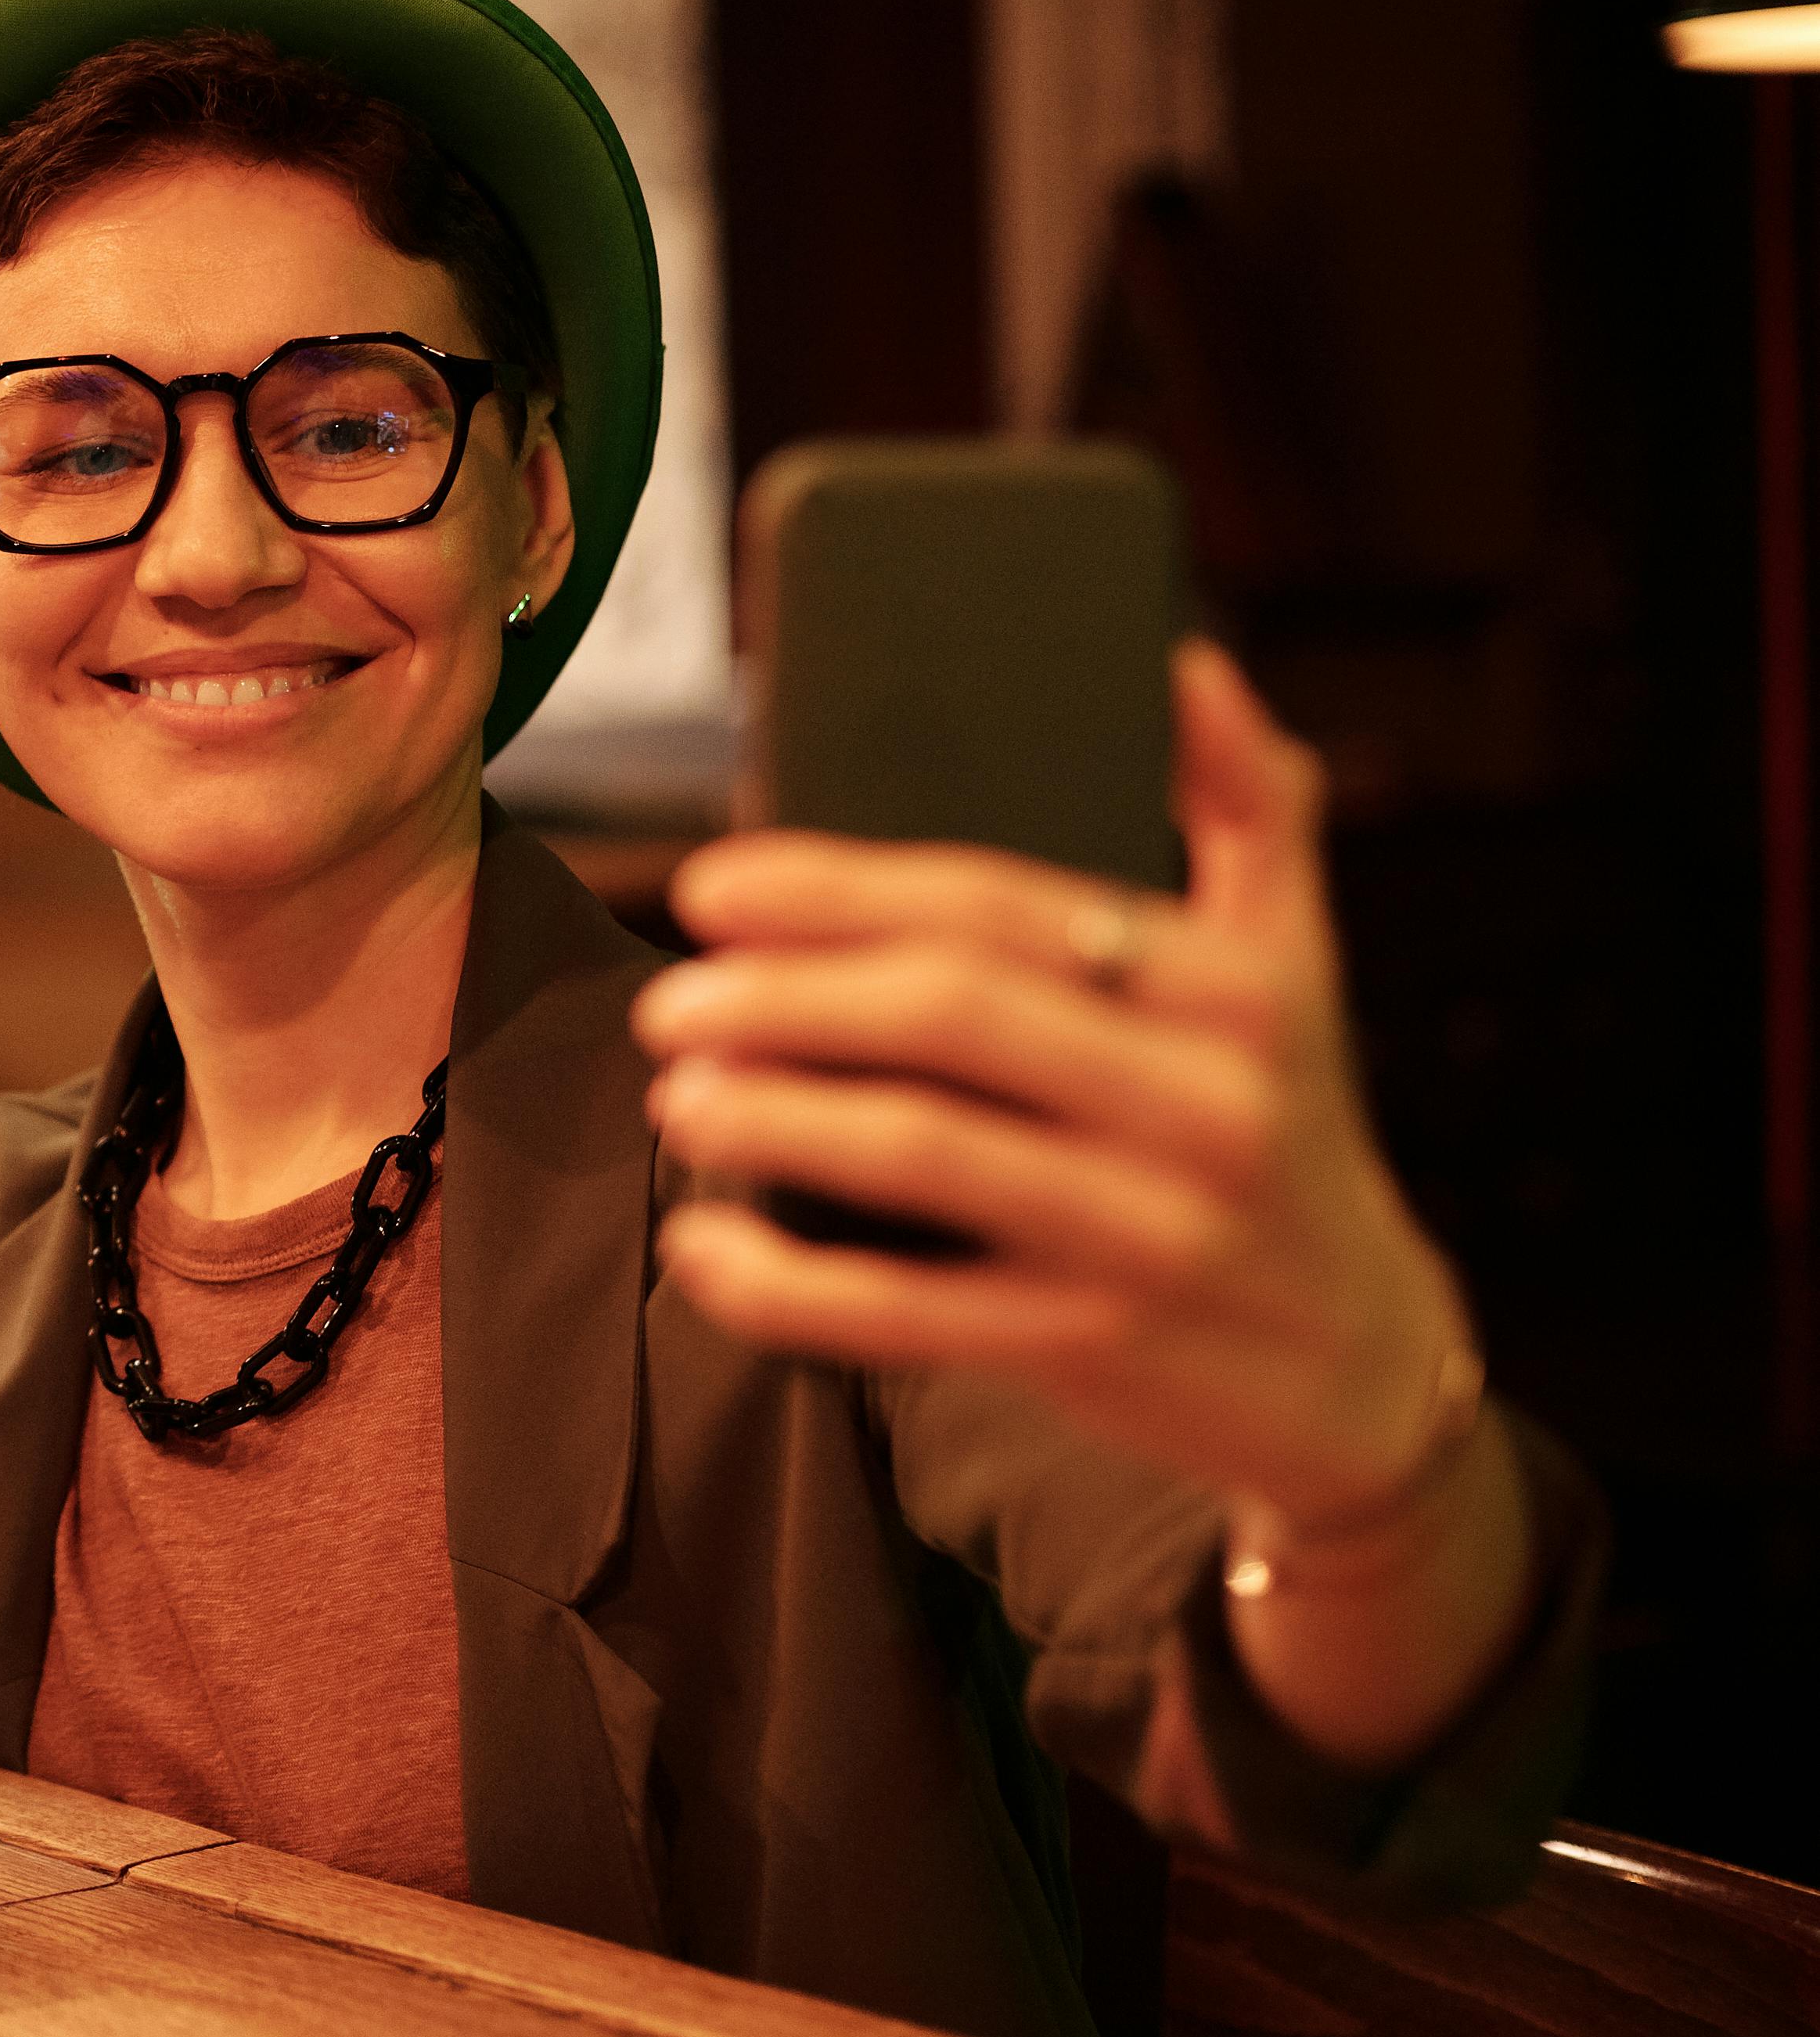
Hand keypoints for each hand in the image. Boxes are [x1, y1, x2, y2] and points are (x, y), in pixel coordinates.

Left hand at [634, 642, 1475, 1534]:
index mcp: (1231, 992)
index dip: (839, 890)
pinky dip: (793, 1286)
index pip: (1001, 907)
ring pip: (927, 1155)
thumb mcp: (1300, 966)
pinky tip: (709, 1251)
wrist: (1364, 1369)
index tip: (715, 890)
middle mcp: (1204, 1105)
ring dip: (776, 1121)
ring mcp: (1153, 1234)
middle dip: (785, 998)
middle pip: (951, 1016)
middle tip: (672, 1002)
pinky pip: (914, 1313)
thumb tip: (1185, 666)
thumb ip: (1249, 808)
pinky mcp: (1099, 1348)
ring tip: (680, 1100)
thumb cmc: (1288, 1134)